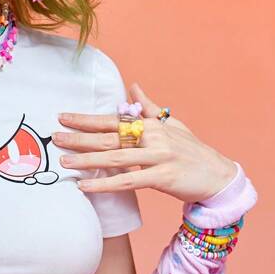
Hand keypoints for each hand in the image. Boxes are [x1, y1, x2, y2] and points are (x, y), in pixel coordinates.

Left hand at [52, 82, 237, 203]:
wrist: (219, 176)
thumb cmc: (193, 151)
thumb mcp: (172, 125)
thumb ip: (149, 107)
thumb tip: (133, 86)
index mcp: (151, 124)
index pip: (112, 120)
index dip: (86, 119)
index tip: (63, 117)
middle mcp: (153, 137)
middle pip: (108, 137)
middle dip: (79, 137)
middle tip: (55, 137)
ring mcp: (158, 157)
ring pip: (115, 158)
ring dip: (86, 160)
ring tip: (64, 161)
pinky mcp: (162, 177)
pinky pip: (127, 182)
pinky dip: (104, 184)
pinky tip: (85, 187)